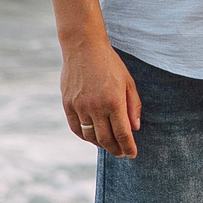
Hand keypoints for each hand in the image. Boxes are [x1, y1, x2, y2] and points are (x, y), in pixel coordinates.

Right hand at [61, 39, 141, 158]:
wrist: (83, 48)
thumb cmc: (110, 64)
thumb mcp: (128, 82)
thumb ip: (133, 106)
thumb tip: (135, 128)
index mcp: (114, 102)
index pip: (122, 134)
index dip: (128, 147)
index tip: (132, 154)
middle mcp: (96, 107)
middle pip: (106, 139)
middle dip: (116, 150)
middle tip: (122, 153)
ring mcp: (79, 106)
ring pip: (90, 136)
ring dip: (101, 145)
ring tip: (109, 146)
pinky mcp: (68, 104)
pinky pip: (76, 128)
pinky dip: (85, 136)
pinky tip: (93, 137)